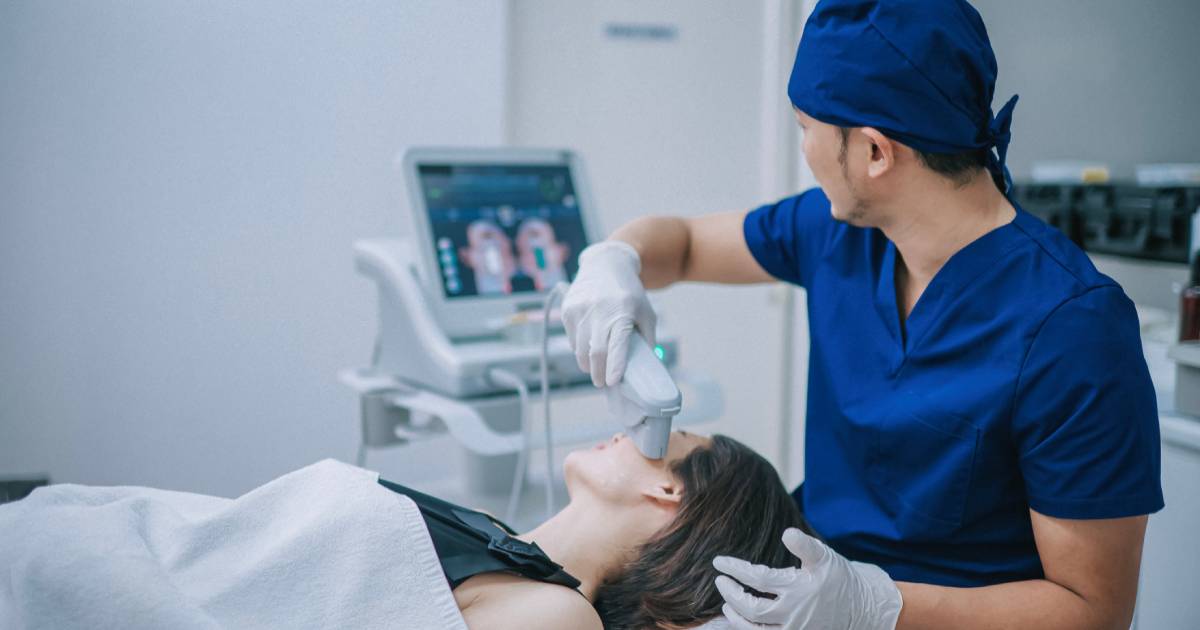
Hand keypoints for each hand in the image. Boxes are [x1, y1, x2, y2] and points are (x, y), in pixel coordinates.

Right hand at [561, 241, 656, 386]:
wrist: (606, 265)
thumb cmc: (630, 294)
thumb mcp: (646, 313)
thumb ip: (647, 339)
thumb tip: (646, 368)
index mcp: (623, 311)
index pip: (617, 344)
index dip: (614, 366)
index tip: (612, 382)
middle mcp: (600, 310)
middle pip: (596, 352)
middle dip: (598, 373)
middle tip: (602, 383)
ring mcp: (581, 309)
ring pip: (580, 349)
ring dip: (587, 364)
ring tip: (595, 368)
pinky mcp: (568, 310)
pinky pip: (572, 339)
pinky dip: (580, 349)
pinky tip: (588, 347)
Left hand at [713, 528, 902, 629]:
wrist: (861, 607)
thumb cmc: (838, 577)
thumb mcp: (824, 557)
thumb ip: (805, 545)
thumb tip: (786, 533)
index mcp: (799, 588)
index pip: (759, 579)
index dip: (735, 569)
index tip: (719, 561)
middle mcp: (794, 613)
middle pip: (751, 609)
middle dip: (731, 594)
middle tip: (720, 581)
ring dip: (736, 618)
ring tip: (727, 603)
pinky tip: (740, 620)